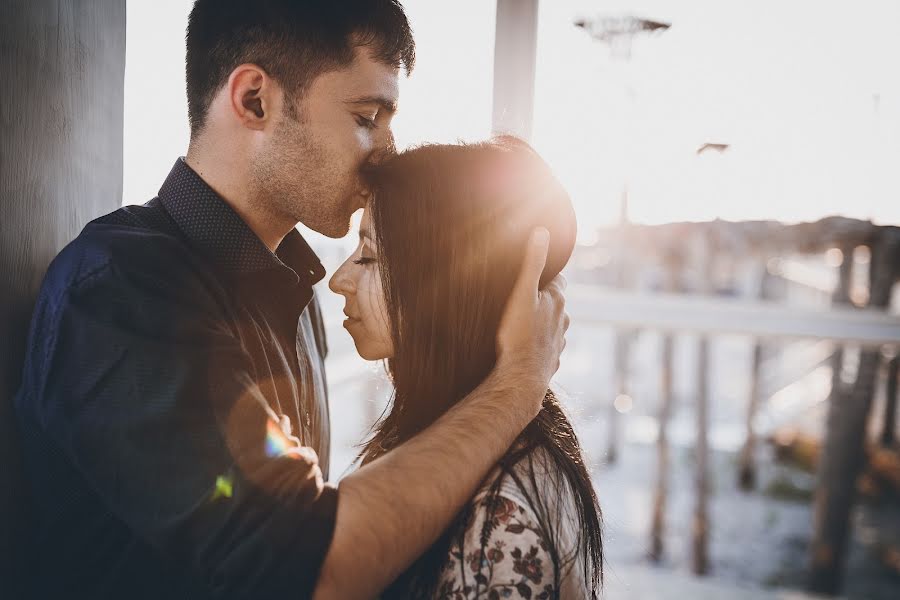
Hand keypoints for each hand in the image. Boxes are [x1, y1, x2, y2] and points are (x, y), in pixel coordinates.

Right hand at [496, 228, 568, 408]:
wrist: (522, 379)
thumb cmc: (519, 335)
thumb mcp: (522, 293)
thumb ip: (532, 263)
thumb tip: (542, 232)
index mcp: (557, 301)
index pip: (557, 278)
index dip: (545, 273)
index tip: (533, 271)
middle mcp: (564, 320)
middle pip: (555, 302)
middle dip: (542, 298)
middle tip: (521, 296)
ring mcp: (559, 342)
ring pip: (553, 325)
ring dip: (541, 322)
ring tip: (520, 322)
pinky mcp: (551, 360)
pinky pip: (546, 347)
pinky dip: (538, 344)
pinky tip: (524, 346)